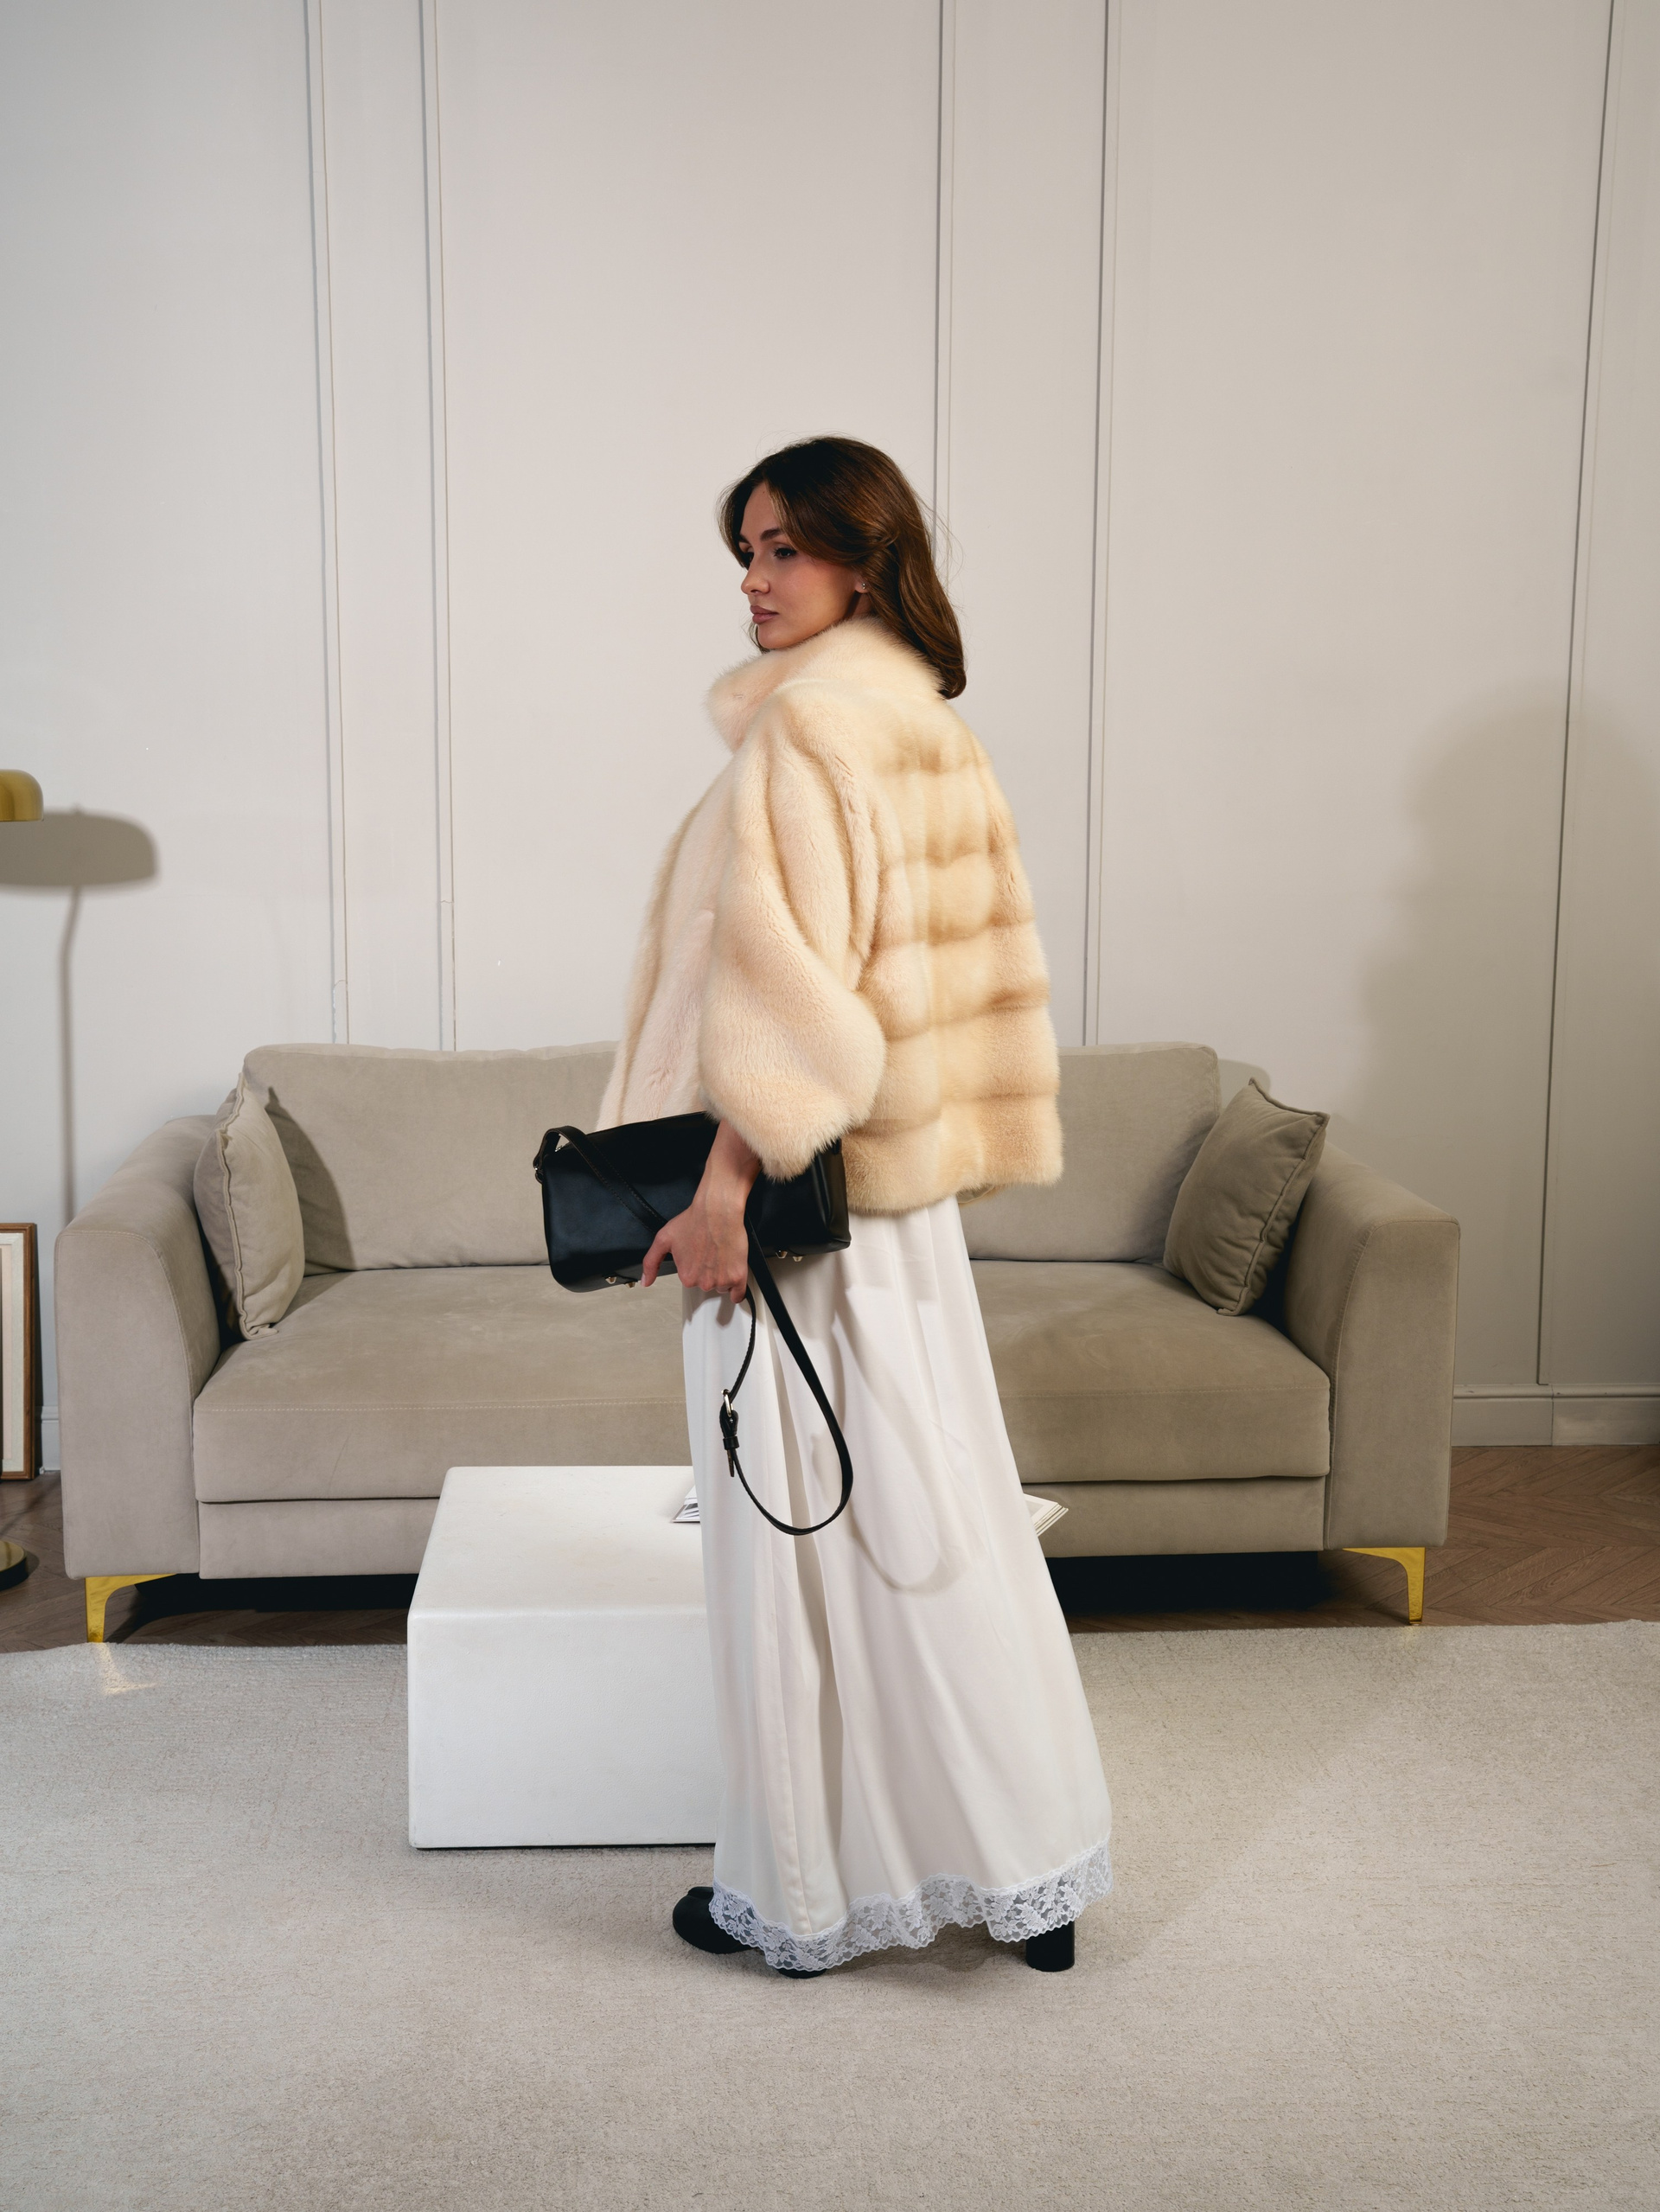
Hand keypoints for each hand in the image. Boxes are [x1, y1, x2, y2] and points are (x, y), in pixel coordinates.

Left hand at [641, 1121, 760, 1298]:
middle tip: (710, 1251)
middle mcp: (703, 1282)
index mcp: (686, 1276)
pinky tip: (733, 1281)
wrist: (718, 1210)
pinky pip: (738, 1295)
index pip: (691, 1279)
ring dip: (723, 1275)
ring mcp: (722, 1280)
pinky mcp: (738, 1276)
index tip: (698, 1253)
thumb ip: (651, 1263)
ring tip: (721, 1254)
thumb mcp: (664, 1239)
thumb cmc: (694, 1221)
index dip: (694, 1266)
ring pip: (722, 1286)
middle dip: (708, 1271)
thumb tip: (645, 1282)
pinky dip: (736, 1290)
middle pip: (707, 1284)